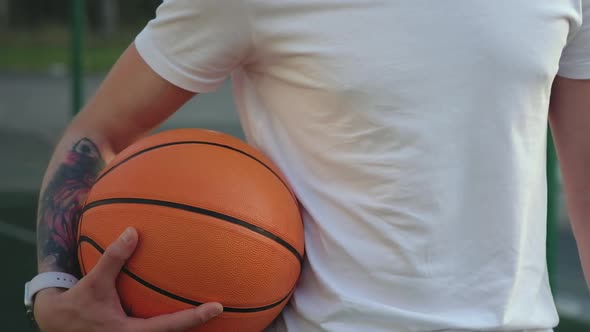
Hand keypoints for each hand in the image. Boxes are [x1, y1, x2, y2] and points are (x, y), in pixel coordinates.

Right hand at [34, 227, 222, 331]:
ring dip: (185, 324)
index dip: (195, 318)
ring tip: (208, 309)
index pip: (170, 326)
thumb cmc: (77, 305)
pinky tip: (181, 305)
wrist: (57, 323)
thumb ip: (114, 258)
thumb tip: (132, 231)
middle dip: (196, 324)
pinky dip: (171, 320)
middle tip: (220, 308)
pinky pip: (158, 328)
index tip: (217, 308)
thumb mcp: (94, 282)